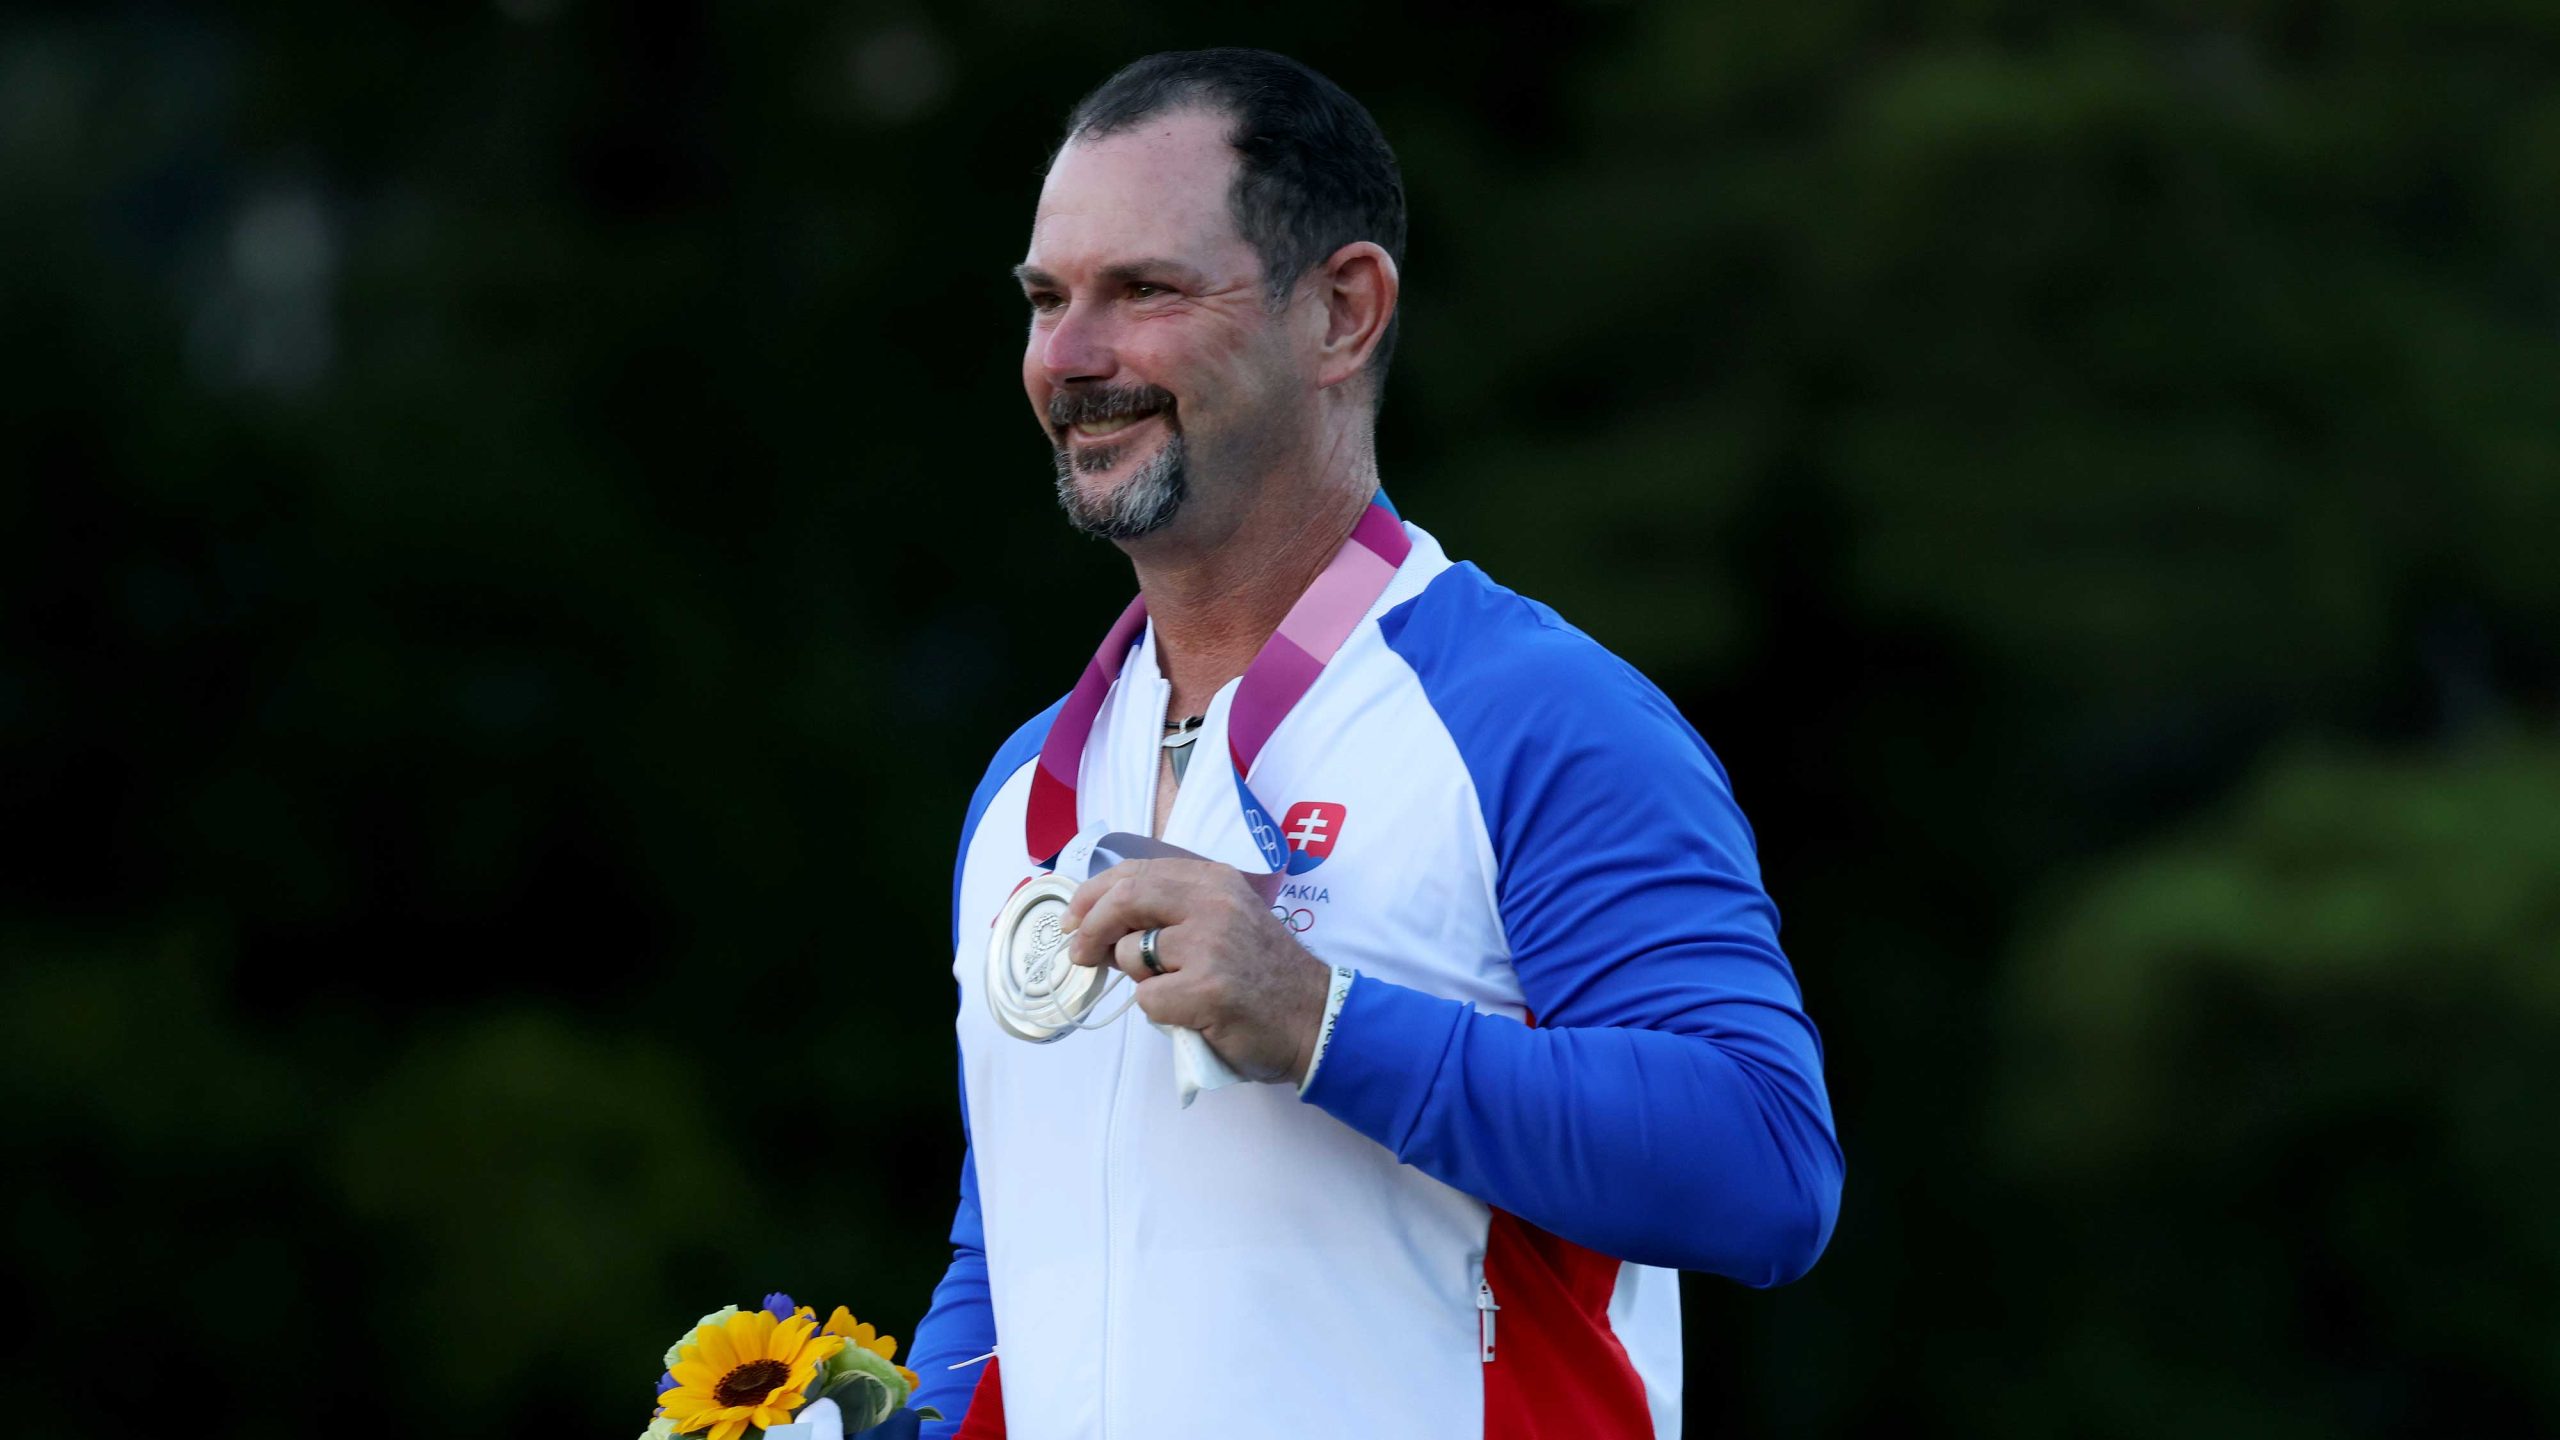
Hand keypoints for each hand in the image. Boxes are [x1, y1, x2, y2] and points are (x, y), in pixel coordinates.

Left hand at [1059, 858, 1330, 1084]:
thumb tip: (1102, 916)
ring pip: (1131, 956)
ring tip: (1177, 988)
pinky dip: (1161, 1012)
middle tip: (1080, 954)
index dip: (1092, 894)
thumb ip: (1176, 907)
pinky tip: (1191, 1012)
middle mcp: (1213, 903)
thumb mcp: (1227, 917)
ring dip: (1140, 979)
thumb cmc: (1264, 974)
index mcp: (1214, 880)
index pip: (1135, 871)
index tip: (1073, 918)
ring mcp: (1210, 945)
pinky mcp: (1206, 989)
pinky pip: (1148, 1000)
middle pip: (1124, 900)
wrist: (1315, 1018)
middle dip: (1090, 928)